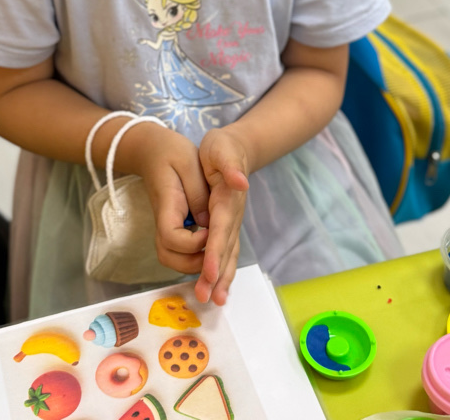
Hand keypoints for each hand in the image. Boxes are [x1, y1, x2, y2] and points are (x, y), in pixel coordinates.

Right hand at [118, 123, 209, 273]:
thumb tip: (209, 221)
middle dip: (192, 263)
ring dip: (192, 264)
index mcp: (167, 204)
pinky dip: (193, 257)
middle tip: (215, 250)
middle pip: (168, 256)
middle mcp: (163, 220)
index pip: (171, 236)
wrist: (152, 150)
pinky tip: (212, 249)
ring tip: (215, 253)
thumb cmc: (172, 152)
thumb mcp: (189, 162)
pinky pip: (178, 251)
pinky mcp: (172, 226)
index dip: (191, 242)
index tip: (210, 231)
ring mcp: (166, 225)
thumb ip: (198, 191)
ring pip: (171, 257)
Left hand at [194, 127, 249, 305]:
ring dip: (222, 279)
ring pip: (228, 255)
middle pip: (226, 249)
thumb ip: (230, 165)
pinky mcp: (228, 226)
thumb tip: (240, 181)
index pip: (221, 230)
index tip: (209, 273)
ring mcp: (232, 222)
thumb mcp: (222, 149)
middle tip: (208, 297)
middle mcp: (233, 216)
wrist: (235, 149)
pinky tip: (217, 286)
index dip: (215, 252)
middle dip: (217, 275)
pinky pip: (226, 252)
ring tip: (215, 300)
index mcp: (228, 200)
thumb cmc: (224, 148)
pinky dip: (223, 271)